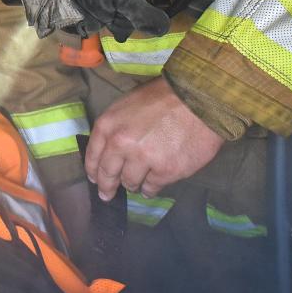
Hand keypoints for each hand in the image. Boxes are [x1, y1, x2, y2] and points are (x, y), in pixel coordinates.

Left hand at [85, 78, 222, 199]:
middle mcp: (121, 144)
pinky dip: (151, 188)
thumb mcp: (127, 105)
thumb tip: (109, 152)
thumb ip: (115, 128)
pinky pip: (152, 187)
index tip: (95, 179)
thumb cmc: (163, 98)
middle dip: (107, 186)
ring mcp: (143, 159)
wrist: (198, 99)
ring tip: (137, 183)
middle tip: (107, 194)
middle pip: (108, 174)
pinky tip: (152, 185)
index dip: (93, 170)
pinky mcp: (165, 172)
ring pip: (130, 183)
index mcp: (109, 125)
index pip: (93, 156)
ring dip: (133, 184)